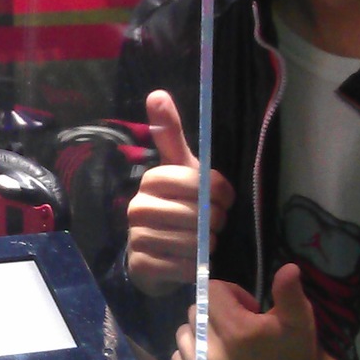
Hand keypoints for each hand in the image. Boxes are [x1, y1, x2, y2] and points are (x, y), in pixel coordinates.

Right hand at [126, 89, 233, 295]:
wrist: (156, 254)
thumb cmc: (176, 206)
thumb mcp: (180, 169)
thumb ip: (171, 133)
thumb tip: (157, 93)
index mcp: (152, 179)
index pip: (198, 183)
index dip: (219, 194)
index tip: (223, 201)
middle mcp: (138, 206)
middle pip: (198, 213)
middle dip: (216, 221)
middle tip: (215, 225)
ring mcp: (136, 236)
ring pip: (192, 241)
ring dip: (207, 245)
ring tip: (205, 243)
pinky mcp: (140, 265)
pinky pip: (181, 266)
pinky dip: (195, 266)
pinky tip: (194, 262)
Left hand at [172, 266, 339, 359]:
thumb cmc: (301, 357)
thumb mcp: (301, 321)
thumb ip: (289, 292)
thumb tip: (288, 267)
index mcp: (238, 331)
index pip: (211, 291)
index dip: (232, 293)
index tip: (250, 308)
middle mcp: (215, 354)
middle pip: (196, 311)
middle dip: (216, 311)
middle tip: (240, 325)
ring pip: (184, 335)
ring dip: (201, 332)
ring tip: (225, 342)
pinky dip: (191, 356)